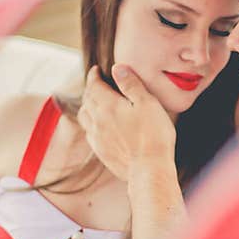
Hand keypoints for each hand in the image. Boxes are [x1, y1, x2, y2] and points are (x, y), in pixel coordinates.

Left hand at [77, 65, 175, 180]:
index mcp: (108, 105)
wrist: (150, 170)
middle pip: (87, 99)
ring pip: (84, 117)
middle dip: (91, 89)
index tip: (96, 70)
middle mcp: (98, 120)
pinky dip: (91, 124)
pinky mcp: (101, 152)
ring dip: (87, 106)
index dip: (94, 75)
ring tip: (95, 103)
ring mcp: (97, 138)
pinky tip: (99, 126)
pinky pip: (89, 133)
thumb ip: (131, 84)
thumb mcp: (148, 103)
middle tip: (97, 83)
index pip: (94, 85)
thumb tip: (117, 68)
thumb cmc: (153, 135)